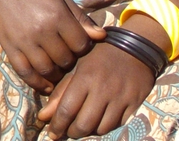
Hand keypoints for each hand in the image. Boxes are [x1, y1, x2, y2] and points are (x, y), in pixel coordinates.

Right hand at [0, 0, 105, 92]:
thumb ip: (80, 17)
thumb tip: (101, 36)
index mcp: (57, 16)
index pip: (81, 45)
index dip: (85, 47)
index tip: (80, 44)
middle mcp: (42, 31)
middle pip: (65, 60)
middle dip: (70, 60)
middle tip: (68, 55)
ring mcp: (24, 41)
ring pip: (47, 70)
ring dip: (56, 73)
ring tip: (58, 68)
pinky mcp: (9, 47)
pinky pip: (24, 72)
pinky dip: (37, 83)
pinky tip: (46, 85)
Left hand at [38, 41, 154, 137]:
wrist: (133, 46)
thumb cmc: (98, 55)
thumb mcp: (76, 66)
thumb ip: (61, 91)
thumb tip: (44, 116)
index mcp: (85, 78)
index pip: (67, 110)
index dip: (57, 125)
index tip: (52, 133)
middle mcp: (103, 90)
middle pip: (84, 124)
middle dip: (72, 132)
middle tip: (67, 132)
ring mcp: (120, 98)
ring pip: (102, 128)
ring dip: (89, 131)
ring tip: (82, 126)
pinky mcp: (134, 103)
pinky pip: (118, 124)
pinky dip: (106, 126)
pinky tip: (99, 122)